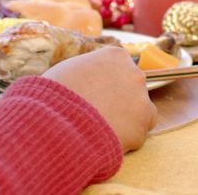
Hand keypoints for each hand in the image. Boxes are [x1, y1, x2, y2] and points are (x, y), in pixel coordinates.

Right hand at [43, 47, 157, 151]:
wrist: (57, 122)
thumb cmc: (55, 94)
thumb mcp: (69, 70)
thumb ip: (89, 72)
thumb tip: (88, 80)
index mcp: (115, 56)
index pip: (120, 68)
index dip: (107, 83)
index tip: (97, 94)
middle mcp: (134, 73)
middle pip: (132, 88)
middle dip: (119, 100)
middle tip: (99, 114)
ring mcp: (141, 99)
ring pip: (140, 112)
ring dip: (125, 120)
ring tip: (101, 131)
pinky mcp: (142, 126)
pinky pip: (137, 135)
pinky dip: (125, 140)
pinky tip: (105, 141)